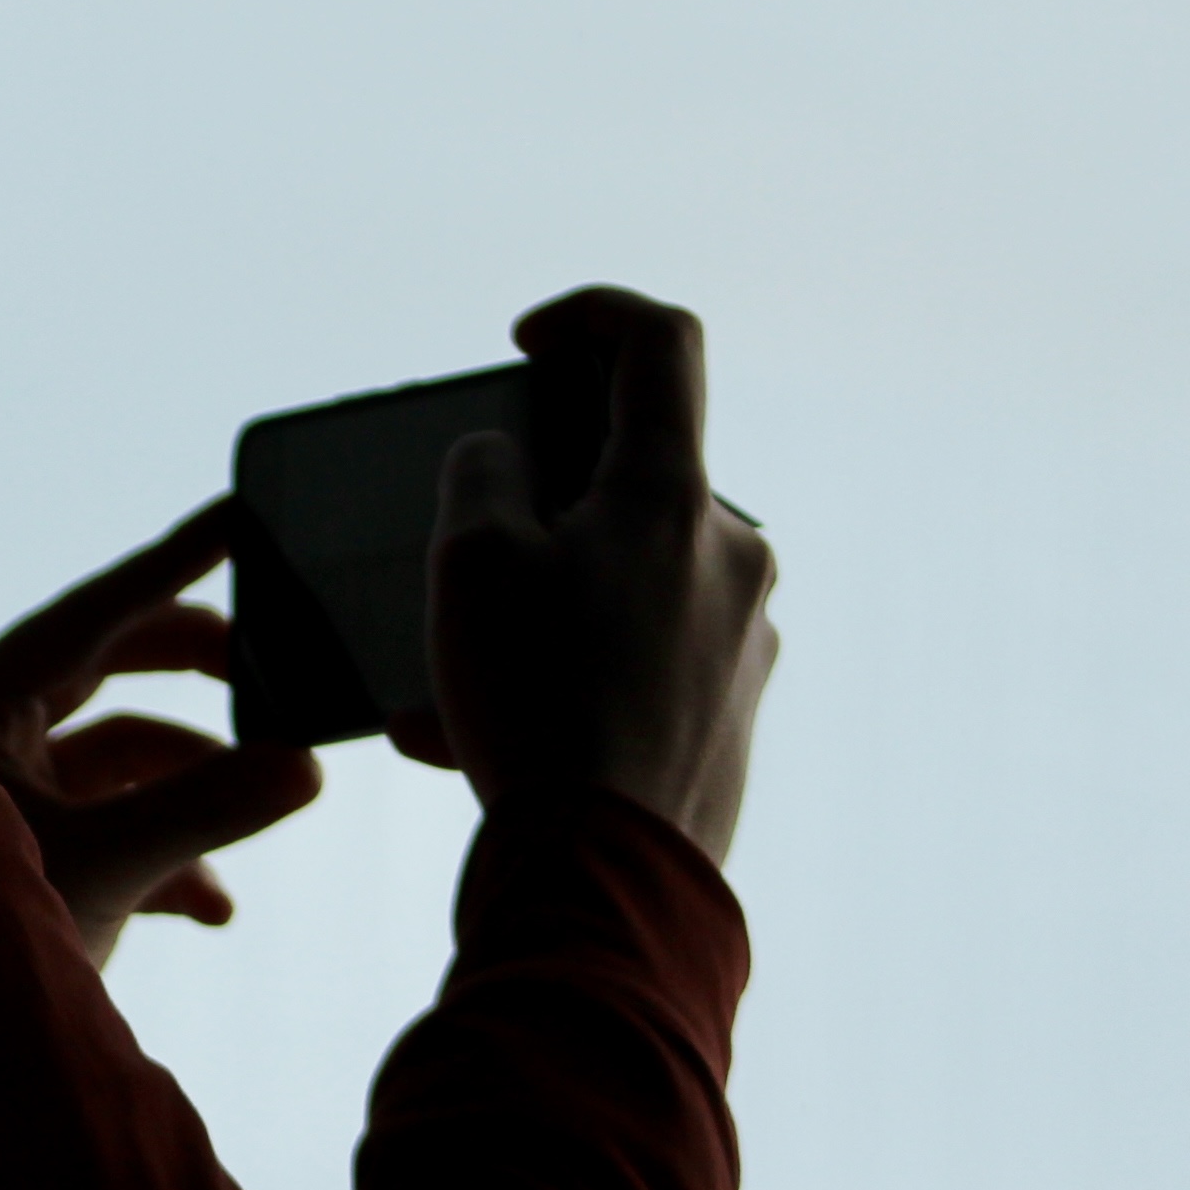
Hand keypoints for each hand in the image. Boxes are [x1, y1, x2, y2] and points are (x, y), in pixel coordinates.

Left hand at [0, 499, 325, 967]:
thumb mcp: (100, 862)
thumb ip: (204, 810)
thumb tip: (302, 765)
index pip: (97, 613)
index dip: (172, 564)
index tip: (239, 518)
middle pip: (109, 674)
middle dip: (195, 672)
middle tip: (271, 665)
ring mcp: (4, 807)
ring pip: (115, 763)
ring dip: (194, 782)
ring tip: (266, 799)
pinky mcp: (21, 871)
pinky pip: (108, 838)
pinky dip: (170, 862)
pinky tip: (217, 908)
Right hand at [396, 287, 780, 862]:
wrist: (611, 874)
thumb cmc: (536, 704)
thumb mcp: (468, 559)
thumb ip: (482, 473)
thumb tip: (502, 459)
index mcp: (673, 494)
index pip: (659, 344)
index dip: (589, 315)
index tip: (528, 346)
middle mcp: (730, 554)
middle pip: (630, 480)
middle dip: (537, 507)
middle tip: (457, 561)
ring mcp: (742, 638)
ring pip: (623, 582)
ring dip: (536, 608)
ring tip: (447, 680)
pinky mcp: (732, 712)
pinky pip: (637, 661)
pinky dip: (562, 676)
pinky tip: (479, 738)